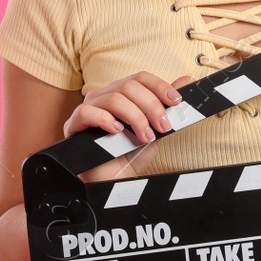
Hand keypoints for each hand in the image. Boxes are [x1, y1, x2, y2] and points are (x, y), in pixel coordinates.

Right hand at [68, 71, 195, 183]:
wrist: (115, 182)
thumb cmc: (130, 155)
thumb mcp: (155, 129)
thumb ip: (166, 105)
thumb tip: (185, 80)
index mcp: (121, 94)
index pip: (140, 78)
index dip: (159, 86)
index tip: (176, 101)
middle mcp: (103, 97)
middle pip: (129, 85)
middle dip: (152, 106)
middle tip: (163, 127)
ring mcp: (88, 108)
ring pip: (113, 98)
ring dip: (135, 117)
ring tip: (144, 137)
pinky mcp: (75, 124)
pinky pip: (88, 112)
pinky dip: (106, 119)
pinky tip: (117, 131)